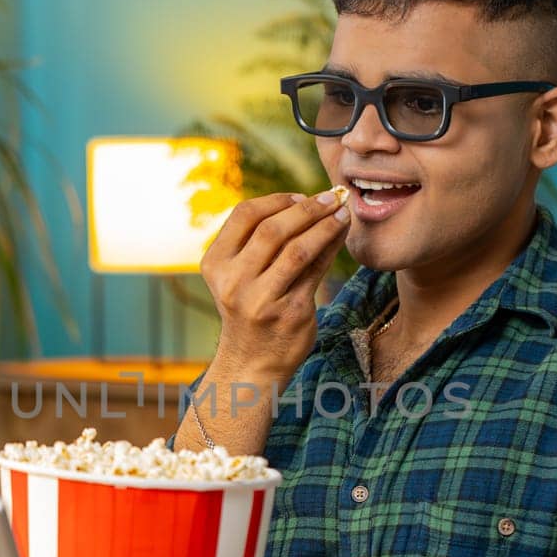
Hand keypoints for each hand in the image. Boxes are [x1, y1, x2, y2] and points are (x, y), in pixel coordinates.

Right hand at [200, 188, 350, 381]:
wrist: (251, 361)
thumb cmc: (249, 307)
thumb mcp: (237, 274)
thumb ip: (256, 241)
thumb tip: (305, 201)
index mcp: (215, 264)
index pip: (243, 215)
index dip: (275, 200)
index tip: (299, 196)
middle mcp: (233, 282)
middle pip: (272, 229)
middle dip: (306, 208)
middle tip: (330, 197)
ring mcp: (261, 299)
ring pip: (297, 249)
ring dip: (324, 225)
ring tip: (341, 213)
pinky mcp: (290, 312)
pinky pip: (316, 270)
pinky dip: (331, 247)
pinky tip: (340, 235)